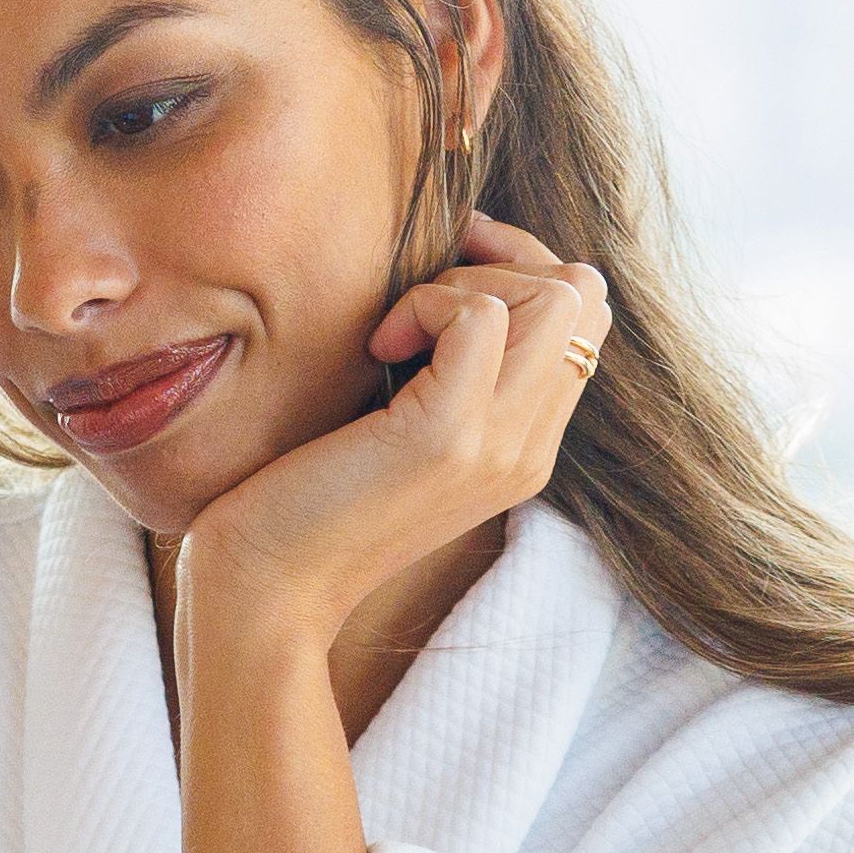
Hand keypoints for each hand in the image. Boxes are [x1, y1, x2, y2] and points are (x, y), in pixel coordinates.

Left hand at [175, 212, 613, 682]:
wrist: (267, 591)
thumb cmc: (305, 501)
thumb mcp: (399, 433)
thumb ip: (445, 377)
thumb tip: (447, 286)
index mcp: (524, 447)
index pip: (586, 318)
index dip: (520, 268)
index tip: (440, 280)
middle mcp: (528, 448)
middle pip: (585, 295)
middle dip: (500, 261)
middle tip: (418, 298)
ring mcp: (498, 444)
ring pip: (555, 295)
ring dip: (463, 284)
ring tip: (396, 333)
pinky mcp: (446, 436)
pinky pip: (482, 315)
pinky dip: (424, 303)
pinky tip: (375, 351)